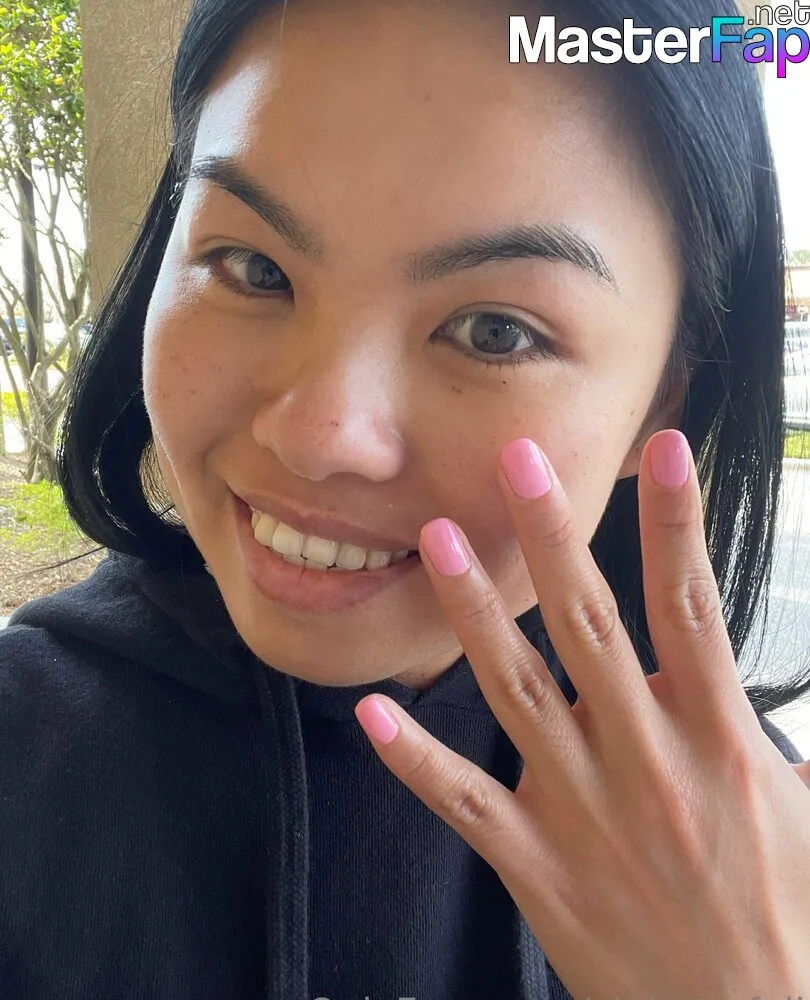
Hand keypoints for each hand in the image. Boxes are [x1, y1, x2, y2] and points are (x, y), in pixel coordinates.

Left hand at [354, 430, 809, 998]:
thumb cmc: (795, 926)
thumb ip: (798, 755)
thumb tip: (787, 719)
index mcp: (719, 741)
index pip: (693, 606)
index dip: (676, 521)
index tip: (659, 449)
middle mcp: (645, 762)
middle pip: (591, 625)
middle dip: (554, 538)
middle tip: (517, 461)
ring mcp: (582, 813)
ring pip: (517, 691)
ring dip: (474, 613)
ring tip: (438, 539)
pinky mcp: (537, 866)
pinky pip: (464, 802)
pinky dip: (415, 758)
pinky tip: (371, 714)